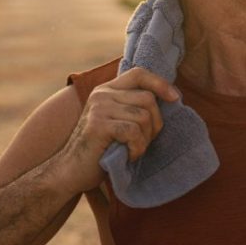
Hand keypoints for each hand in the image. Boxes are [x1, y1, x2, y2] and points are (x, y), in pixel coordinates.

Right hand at [52, 67, 178, 193]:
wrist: (70, 170)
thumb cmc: (100, 149)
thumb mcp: (116, 121)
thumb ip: (133, 107)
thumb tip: (170, 97)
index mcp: (107, 89)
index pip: (139, 73)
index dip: (160, 83)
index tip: (175, 98)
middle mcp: (102, 94)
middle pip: (148, 99)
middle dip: (155, 124)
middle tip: (143, 142)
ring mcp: (99, 107)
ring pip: (144, 117)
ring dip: (144, 140)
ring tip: (132, 150)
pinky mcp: (99, 124)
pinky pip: (134, 132)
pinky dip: (136, 148)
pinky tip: (127, 155)